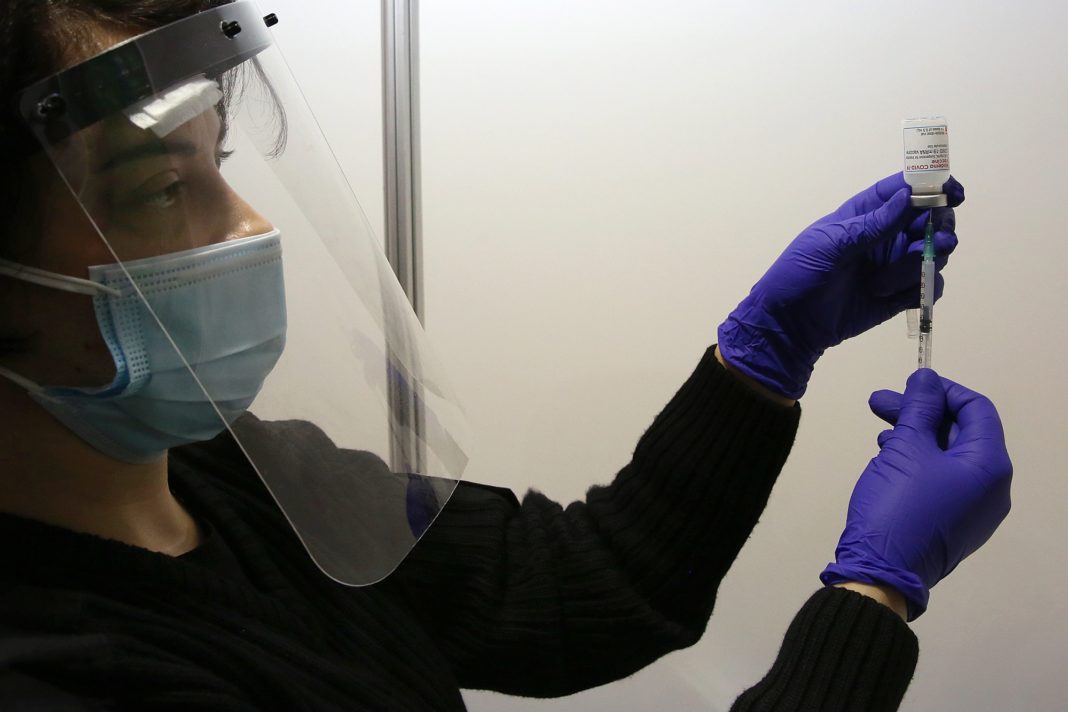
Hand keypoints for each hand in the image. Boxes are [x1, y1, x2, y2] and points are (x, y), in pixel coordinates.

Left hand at [717, 173, 962, 398]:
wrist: (789, 326)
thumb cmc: (799, 276)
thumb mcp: (830, 245)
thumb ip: (872, 224)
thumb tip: (908, 195)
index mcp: (864, 214)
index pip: (904, 190)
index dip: (931, 186)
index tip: (953, 192)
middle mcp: (884, 235)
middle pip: (931, 219)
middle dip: (938, 227)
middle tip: (931, 242)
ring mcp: (893, 265)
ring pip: (934, 252)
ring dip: (921, 263)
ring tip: (886, 282)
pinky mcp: (898, 296)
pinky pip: (929, 286)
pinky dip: (924, 289)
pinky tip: (899, 296)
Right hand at [820, 369, 1012, 619]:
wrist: (881, 572)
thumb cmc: (898, 505)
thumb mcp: (906, 448)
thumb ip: (919, 409)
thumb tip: (927, 379)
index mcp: (989, 466)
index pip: (976, 409)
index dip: (942, 390)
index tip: (907, 385)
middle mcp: (991, 488)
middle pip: (961, 433)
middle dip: (920, 413)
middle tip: (879, 402)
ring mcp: (974, 510)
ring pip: (947, 457)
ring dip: (914, 437)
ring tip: (880, 432)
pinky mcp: (953, 525)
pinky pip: (941, 481)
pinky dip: (917, 463)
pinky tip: (888, 461)